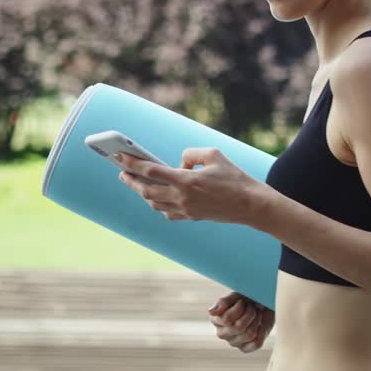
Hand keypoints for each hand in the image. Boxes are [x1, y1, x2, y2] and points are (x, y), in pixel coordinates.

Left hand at [115, 148, 263, 224]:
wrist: (251, 205)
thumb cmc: (234, 177)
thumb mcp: (214, 154)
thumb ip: (191, 154)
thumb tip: (179, 163)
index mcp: (185, 179)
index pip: (150, 170)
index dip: (132, 163)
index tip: (119, 156)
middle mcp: (182, 197)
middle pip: (146, 190)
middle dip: (131, 180)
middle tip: (122, 172)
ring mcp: (185, 209)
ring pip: (154, 203)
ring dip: (143, 193)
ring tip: (137, 183)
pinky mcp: (191, 217)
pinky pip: (167, 212)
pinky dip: (158, 204)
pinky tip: (156, 197)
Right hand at [208, 292, 273, 353]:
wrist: (261, 305)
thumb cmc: (246, 299)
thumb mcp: (235, 296)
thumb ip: (223, 302)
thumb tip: (211, 312)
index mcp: (215, 319)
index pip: (227, 319)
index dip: (239, 308)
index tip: (243, 301)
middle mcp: (222, 333)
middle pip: (239, 327)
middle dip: (250, 314)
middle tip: (252, 308)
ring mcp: (233, 342)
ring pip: (249, 334)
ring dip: (256, 321)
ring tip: (256, 315)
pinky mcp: (245, 348)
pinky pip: (256, 343)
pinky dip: (262, 332)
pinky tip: (260, 326)